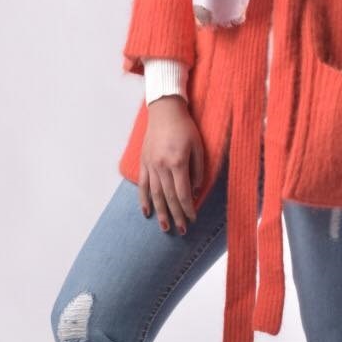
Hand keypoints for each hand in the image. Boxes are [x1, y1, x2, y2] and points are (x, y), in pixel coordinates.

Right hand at [138, 96, 203, 234]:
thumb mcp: (198, 146)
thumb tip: (195, 191)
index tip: (193, 219)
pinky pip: (142, 185)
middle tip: (182, 231)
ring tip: (165, 228)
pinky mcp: (144, 162)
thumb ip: (198, 170)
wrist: (165, 111)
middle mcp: (162, 166)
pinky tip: (146, 213)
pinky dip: (144, 200)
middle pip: (169, 197)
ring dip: (160, 213)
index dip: (188, 208)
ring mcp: (150, 165)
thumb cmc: (185, 127)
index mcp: (177, 162)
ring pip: (155, 195)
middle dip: (176, 216)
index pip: (183, 193)